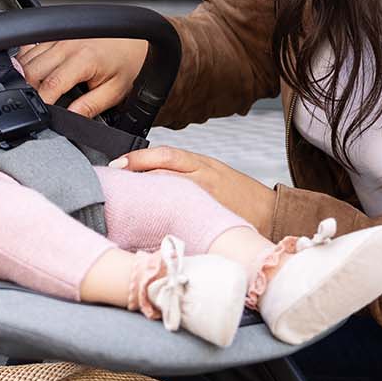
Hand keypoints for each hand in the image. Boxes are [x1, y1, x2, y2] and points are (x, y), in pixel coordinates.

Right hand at [17, 37, 148, 116]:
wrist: (136, 40)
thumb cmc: (128, 63)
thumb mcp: (115, 91)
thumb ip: (91, 106)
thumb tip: (70, 119)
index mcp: (83, 59)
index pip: (51, 84)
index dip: (42, 102)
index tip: (40, 114)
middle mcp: (67, 44)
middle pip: (31, 70)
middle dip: (29, 90)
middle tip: (37, 104)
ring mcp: (59, 37)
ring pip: (27, 58)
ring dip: (25, 76)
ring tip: (35, 91)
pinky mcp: (56, 35)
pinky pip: (31, 47)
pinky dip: (27, 62)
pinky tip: (34, 73)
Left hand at [108, 145, 274, 232]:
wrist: (269, 214)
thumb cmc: (239, 193)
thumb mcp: (213, 171)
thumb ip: (185, 170)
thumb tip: (148, 171)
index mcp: (202, 164)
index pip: (165, 155)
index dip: (138, 158)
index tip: (118, 163)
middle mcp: (201, 180)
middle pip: (161, 172)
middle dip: (133, 176)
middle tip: (111, 182)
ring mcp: (203, 201)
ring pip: (166, 195)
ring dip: (142, 197)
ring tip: (121, 201)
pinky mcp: (205, 221)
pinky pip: (177, 218)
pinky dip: (159, 219)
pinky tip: (143, 225)